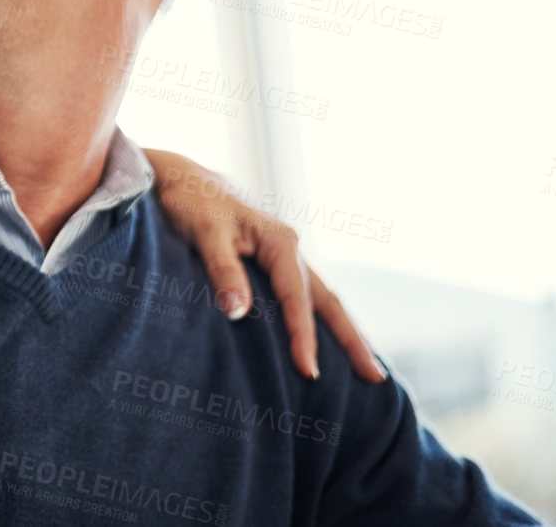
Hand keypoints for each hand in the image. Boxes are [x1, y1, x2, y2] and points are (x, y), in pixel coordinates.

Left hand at [143, 147, 383, 382]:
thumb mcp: (204, 233)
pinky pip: (303, 293)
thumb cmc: (190, 202)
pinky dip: (319, 317)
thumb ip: (223, 270)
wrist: (179, 177)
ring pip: (321, 297)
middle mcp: (289, 247)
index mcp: (280, 241)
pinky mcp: (271, 259)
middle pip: (328, 300)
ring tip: (365, 364)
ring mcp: (283, 253)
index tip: (308, 372)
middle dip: (352, 339)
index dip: (303, 336)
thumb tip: (238, 313)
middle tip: (375, 378)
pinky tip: (323, 337)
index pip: (297, 299)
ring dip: (342, 330)